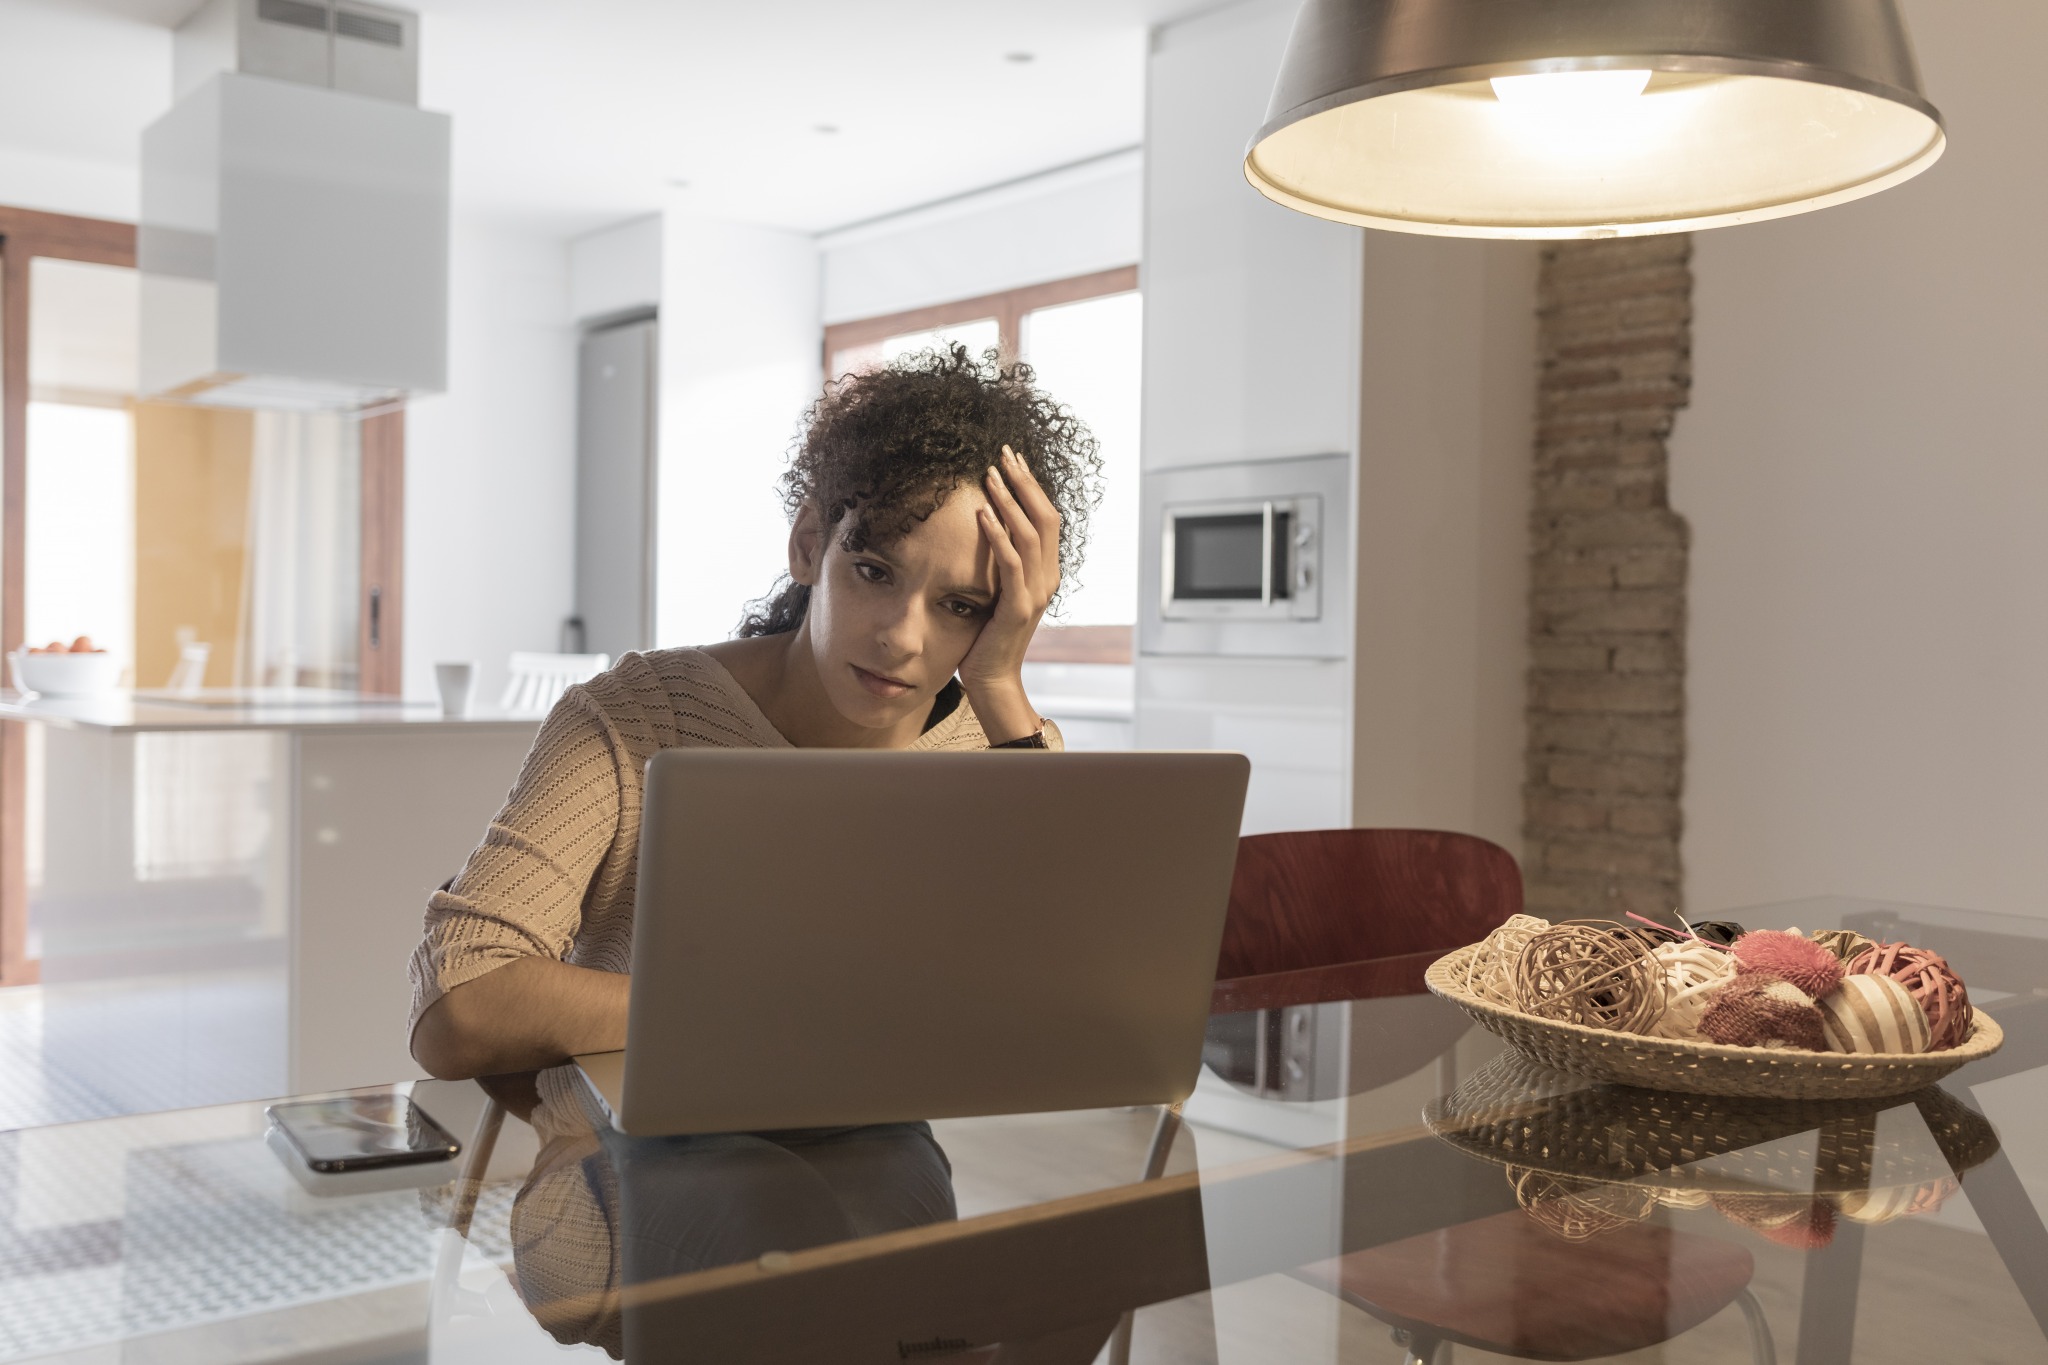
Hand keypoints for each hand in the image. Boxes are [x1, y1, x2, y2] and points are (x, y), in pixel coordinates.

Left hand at [959, 445, 1059, 743]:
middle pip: (1044, 517)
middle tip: (1004, 453)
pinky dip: (998, 535)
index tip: (1012, 459)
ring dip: (1009, 501)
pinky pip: (1011, 563)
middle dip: (1024, 482)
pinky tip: (983, 513)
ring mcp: (1036, 593)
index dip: (1031, 486)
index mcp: (1046, 572)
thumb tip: (983, 527)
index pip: (1045, 518)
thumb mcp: (996, 592)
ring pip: (1030, 534)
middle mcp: (1047, 578)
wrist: (992, 679)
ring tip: (990, 474)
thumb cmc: (986, 636)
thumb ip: (999, 564)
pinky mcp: (1018, 607)